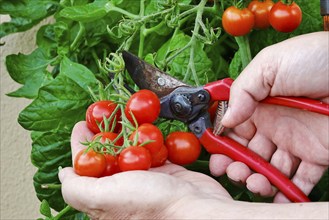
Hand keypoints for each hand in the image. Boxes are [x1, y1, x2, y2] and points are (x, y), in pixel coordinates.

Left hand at [59, 121, 232, 218]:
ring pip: (131, 147)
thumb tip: (63, 172)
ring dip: (127, 129)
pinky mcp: (165, 169)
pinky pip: (154, 148)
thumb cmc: (150, 204)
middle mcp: (123, 186)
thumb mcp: (103, 198)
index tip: (82, 123)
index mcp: (105, 194)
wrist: (195, 208)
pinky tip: (148, 123)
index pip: (86, 164)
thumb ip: (77, 188)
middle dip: (104, 131)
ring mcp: (145, 176)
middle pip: (108, 152)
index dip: (81, 143)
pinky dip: (151, 135)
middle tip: (102, 112)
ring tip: (123, 112)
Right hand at [210, 32, 328, 202]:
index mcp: (258, 104)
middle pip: (247, 151)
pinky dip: (288, 193)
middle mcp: (273, 124)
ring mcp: (294, 141)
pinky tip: (277, 197)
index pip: (233, 127)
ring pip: (269, 168)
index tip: (213, 150)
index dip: (221, 140)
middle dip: (235, 164)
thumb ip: (242, 90)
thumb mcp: (270, 64)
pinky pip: (301, 179)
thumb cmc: (315, 59)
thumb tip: (226, 118)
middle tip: (231, 170)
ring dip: (257, 180)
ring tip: (254, 183)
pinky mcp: (317, 154)